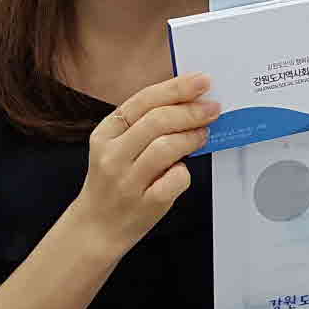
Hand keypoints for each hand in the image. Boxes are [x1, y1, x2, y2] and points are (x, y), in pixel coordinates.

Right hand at [70, 75, 220, 254]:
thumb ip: (144, 125)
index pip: (143, 100)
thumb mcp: (116, 148)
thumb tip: (188, 102)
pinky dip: (185, 171)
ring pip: (167, 147)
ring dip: (192, 136)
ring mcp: (128, 181)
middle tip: (212, 108)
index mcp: (105, 134)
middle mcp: (112, 155)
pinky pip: (176, 178)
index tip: (201, 81)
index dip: (176, 88)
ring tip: (203, 134)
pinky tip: (181, 170)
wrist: (96, 227)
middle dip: (191, 110)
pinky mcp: (145, 204)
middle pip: (158, 121)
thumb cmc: (113, 183)